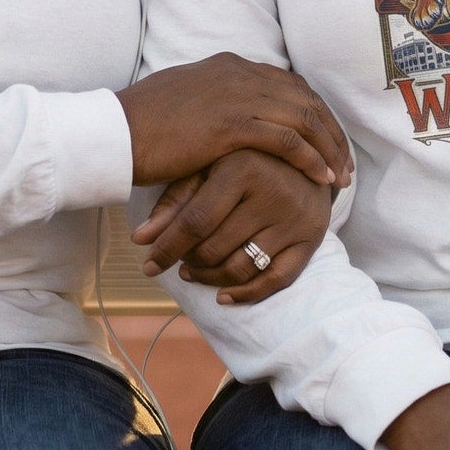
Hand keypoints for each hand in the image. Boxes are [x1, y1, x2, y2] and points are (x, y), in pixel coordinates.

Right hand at [116, 54, 352, 187]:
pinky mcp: (232, 123)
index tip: (327, 140)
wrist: (117, 132)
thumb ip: (215, 100)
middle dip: (329, 131)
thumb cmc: (144, 124)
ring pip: (303, 117)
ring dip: (327, 148)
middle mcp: (239, 72)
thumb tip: (230, 113)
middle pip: (304, 97)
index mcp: (229, 65)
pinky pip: (286, 139)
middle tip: (344, 162)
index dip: (314, 113)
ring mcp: (237, 95)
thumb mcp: (187, 100)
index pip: (289, 84)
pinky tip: (320, 179)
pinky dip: (309, 158)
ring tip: (340, 177)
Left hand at [131, 148, 332, 302]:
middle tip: (178, 260)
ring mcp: (294, 219)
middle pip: (216, 248)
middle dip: (188, 262)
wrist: (308, 154)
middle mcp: (272, 192)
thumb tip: (139, 239)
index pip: (196, 221)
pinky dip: (246, 294)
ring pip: (241, 268)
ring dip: (211, 279)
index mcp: (243, 167)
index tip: (148, 264)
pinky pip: (276, 280)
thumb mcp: (209, 165)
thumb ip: (175, 200)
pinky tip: (224, 295)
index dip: (167, 248)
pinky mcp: (311, 239)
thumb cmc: (247, 159)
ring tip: (194, 271)